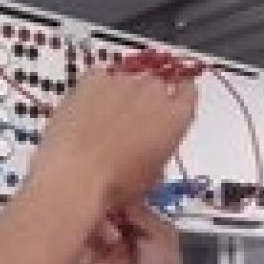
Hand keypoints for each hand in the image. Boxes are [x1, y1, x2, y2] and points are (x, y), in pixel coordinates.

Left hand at [28, 69, 196, 211]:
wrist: (76, 176)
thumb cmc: (115, 185)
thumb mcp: (151, 178)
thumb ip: (158, 152)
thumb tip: (148, 150)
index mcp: (176, 117)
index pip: (188, 93)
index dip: (177, 98)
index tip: (169, 103)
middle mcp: (154, 91)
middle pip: (155, 86)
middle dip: (144, 102)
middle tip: (129, 126)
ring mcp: (123, 81)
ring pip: (126, 81)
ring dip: (119, 97)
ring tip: (102, 125)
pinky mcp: (93, 78)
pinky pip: (99, 78)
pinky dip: (95, 91)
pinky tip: (86, 113)